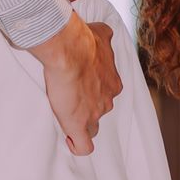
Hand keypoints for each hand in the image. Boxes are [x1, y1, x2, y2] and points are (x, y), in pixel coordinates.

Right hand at [32, 13, 121, 155]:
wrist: (69, 50)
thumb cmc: (83, 41)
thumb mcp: (101, 34)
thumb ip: (104, 37)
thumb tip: (104, 33)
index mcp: (112, 82)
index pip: (106, 92)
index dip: (93, 90)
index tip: (80, 85)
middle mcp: (108, 99)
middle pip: (99, 109)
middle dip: (87, 106)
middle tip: (70, 96)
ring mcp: (95, 114)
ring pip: (92, 126)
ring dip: (81, 122)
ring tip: (66, 116)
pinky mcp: (79, 125)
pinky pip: (83, 145)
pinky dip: (78, 146)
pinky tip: (71, 140)